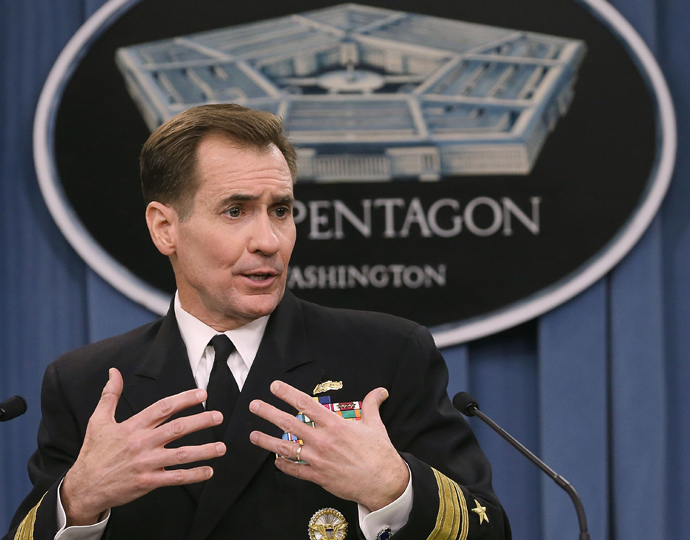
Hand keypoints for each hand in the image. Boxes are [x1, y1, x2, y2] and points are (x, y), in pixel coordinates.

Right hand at [61, 368, 225, 525]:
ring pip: (180, 455)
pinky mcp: (148, 482)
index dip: (184, 399)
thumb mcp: (98, 421)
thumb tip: (114, 372)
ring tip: (222, 447)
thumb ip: (110, 395)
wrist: (83, 487)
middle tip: (219, 416)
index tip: (202, 393)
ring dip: (204, 451)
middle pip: (176, 429)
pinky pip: (175, 478)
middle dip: (200, 421)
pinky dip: (193, 475)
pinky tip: (209, 471)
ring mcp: (146, 464)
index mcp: (132, 426)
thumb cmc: (94, 452)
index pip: (162, 408)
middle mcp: (142, 443)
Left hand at [248, 381, 408, 511]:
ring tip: (253, 435)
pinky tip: (276, 462)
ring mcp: (318, 460)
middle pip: (289, 423)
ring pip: (286, 448)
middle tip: (254, 405)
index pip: (306, 404)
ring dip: (267, 441)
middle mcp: (323, 440)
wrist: (384, 483)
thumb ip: (372, 405)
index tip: (275, 386)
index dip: (287, 393)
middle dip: (269, 413)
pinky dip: (284, 466)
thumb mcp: (376, 425)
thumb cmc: (380, 454)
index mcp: (335, 424)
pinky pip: (296, 471)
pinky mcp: (318, 476)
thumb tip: (380, 391)